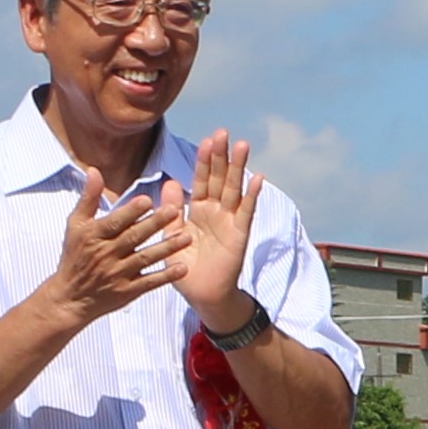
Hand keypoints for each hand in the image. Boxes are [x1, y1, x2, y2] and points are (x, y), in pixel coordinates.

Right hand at [41, 184, 169, 324]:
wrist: (70, 298)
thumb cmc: (74, 256)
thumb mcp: (75, 225)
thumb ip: (88, 198)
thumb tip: (94, 170)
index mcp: (93, 236)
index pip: (115, 222)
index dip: (131, 212)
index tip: (148, 200)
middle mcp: (106, 254)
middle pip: (133, 238)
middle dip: (154, 224)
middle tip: (175, 211)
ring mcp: (117, 274)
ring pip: (145, 258)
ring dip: (166, 248)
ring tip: (187, 238)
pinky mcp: (127, 292)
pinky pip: (149, 283)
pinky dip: (165, 276)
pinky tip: (183, 268)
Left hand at [156, 133, 262, 322]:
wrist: (202, 295)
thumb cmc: (186, 268)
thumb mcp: (171, 236)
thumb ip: (170, 211)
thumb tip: (169, 182)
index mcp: (198, 210)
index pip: (202, 180)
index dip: (204, 161)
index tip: (207, 140)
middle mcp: (216, 212)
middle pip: (220, 179)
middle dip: (221, 156)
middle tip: (223, 133)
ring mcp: (230, 222)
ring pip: (234, 190)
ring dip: (239, 168)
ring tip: (243, 145)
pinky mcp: (239, 235)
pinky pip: (246, 212)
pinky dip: (252, 195)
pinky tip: (258, 178)